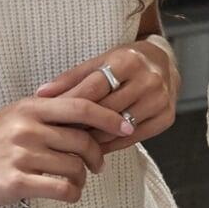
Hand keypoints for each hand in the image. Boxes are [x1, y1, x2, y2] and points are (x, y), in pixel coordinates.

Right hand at [0, 93, 131, 207]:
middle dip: (97, 157)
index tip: (127, 127)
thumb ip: (47, 113)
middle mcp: (27, 128)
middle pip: (83, 141)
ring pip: (75, 168)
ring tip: (73, 182)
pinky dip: (72, 194)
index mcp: (30, 107)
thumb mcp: (14, 117)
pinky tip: (66, 194)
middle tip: (96, 166)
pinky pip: (62, 189)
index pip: (82, 107)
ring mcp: (21, 155)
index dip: (109, 118)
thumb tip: (89, 112)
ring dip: (82, 179)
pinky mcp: (16, 182)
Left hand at [37, 38, 180, 152]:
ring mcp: (160, 100)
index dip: (70, 102)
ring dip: (95, 137)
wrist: (165, 64)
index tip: (51, 115)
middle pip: (107, 108)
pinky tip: (96, 147)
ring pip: (119, 127)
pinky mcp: (166, 118)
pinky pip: (134, 138)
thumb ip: (72, 78)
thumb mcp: (100, 61)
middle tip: (59, 133)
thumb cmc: (126, 62)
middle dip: (80, 122)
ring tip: (75, 141)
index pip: (95, 86)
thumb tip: (41, 94)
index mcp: (128, 60)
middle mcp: (148, 80)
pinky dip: (112, 144)